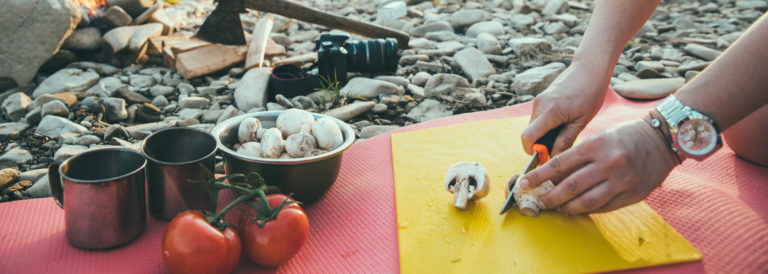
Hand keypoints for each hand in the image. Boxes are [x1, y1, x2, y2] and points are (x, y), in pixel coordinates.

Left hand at [517, 118, 679, 213]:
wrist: (661, 140)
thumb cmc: (625, 136)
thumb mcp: (599, 137)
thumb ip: (578, 157)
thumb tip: (553, 177)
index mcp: (595, 146)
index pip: (559, 165)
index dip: (538, 177)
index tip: (524, 184)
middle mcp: (608, 164)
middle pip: (570, 187)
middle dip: (549, 198)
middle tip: (539, 203)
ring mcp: (622, 181)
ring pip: (586, 202)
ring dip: (567, 208)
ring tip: (557, 208)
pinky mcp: (634, 194)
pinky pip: (604, 207)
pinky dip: (587, 210)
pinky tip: (577, 209)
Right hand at [521, 61, 611, 155]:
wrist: (589, 68)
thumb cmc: (590, 93)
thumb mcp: (581, 121)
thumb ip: (565, 140)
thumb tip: (554, 158)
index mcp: (550, 112)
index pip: (528, 138)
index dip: (532, 151)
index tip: (546, 157)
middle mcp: (539, 105)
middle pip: (530, 134)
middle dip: (540, 144)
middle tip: (560, 146)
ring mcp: (538, 100)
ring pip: (533, 126)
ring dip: (544, 134)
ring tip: (565, 131)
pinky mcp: (541, 98)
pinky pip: (538, 118)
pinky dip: (545, 125)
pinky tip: (563, 122)